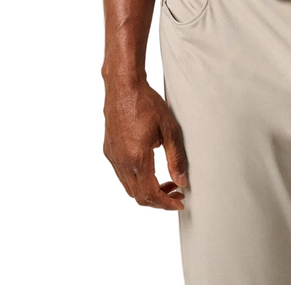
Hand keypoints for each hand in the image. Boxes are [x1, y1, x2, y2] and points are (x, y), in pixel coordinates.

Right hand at [103, 79, 187, 210]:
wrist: (123, 86)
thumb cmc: (146, 103)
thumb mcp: (169, 128)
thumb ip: (176, 157)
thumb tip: (181, 181)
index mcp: (136, 158)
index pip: (150, 194)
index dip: (166, 203)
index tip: (179, 202)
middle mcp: (121, 161)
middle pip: (138, 196)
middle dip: (159, 200)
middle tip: (176, 192)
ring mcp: (112, 157)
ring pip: (129, 187)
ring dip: (147, 190)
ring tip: (166, 182)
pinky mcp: (108, 150)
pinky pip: (122, 175)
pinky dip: (137, 179)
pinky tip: (150, 168)